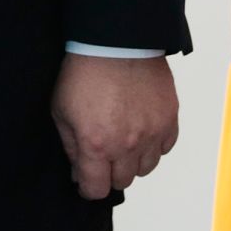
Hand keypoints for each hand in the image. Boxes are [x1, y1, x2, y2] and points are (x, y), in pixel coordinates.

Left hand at [50, 54, 178, 199]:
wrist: (114, 42)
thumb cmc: (83, 72)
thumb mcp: (60, 110)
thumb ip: (71, 146)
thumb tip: (79, 171)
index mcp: (97, 145)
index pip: (96, 189)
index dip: (88, 188)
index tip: (85, 181)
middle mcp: (127, 145)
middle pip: (122, 181)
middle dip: (109, 172)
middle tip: (102, 154)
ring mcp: (152, 133)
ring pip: (145, 168)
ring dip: (132, 160)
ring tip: (121, 139)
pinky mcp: (169, 119)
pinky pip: (164, 148)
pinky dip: (153, 145)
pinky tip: (140, 130)